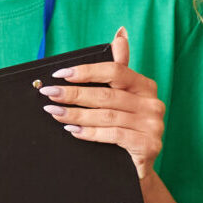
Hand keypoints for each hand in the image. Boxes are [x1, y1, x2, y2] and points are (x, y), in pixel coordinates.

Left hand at [42, 28, 164, 179]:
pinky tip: (72, 131)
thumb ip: (119, 69)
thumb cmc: (126, 128)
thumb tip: (120, 34)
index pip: (115, 71)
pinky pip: (113, 134)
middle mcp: (153, 103)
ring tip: (54, 112)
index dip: (86, 71)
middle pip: (106, 95)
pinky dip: (89, 133)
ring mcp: (153, 125)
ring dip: (75, 114)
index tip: (60, 74)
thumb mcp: (122, 97)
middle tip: (48, 93)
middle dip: (73, 94)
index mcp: (145, 86)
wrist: (137, 168)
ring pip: (106, 115)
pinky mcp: (149, 145)